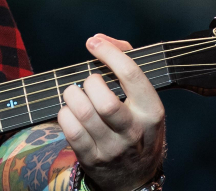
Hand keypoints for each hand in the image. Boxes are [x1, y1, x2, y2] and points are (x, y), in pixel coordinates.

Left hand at [57, 35, 164, 190]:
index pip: (132, 75)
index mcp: (151, 111)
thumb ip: (126, 60)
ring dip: (72, 95)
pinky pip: (70, 130)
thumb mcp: (144, 98)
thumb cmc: (137, 125)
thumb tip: (98, 39)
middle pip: (105, 100)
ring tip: (76, 94)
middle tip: (90, 82)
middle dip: (90, 82)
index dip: (109, 54)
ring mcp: (112, 148)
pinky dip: (64, 114)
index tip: (94, 44)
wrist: (136, 177)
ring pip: (83, 113)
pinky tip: (71, 112)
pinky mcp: (91, 158)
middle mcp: (133, 131)